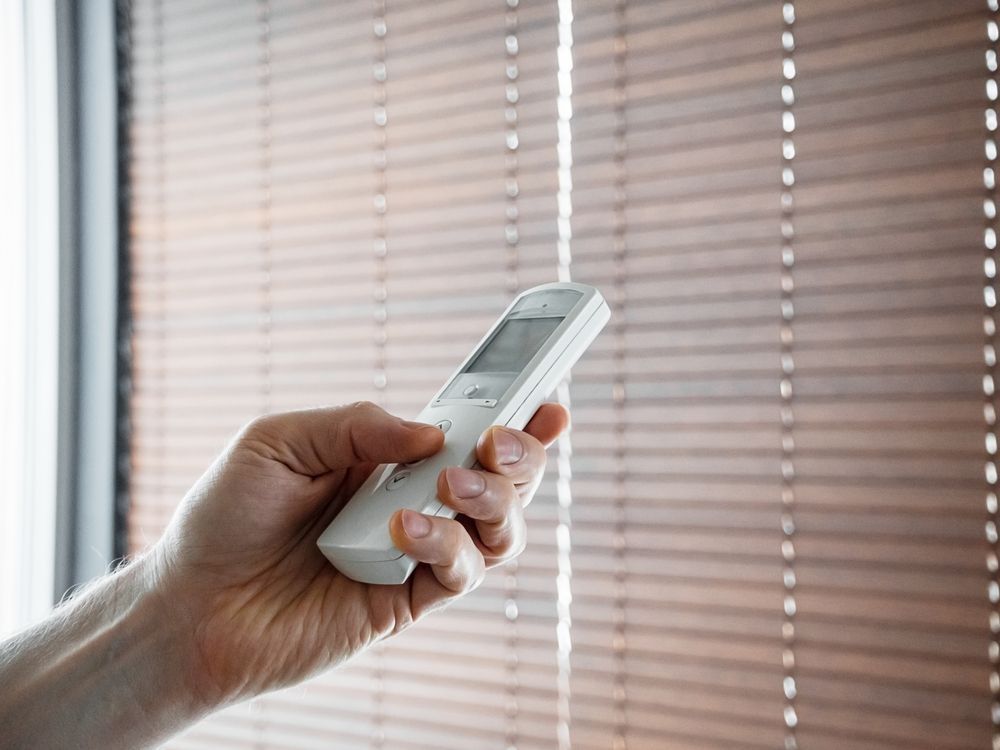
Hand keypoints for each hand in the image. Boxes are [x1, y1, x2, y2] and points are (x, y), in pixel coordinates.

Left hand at [150, 400, 568, 709]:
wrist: (190, 605)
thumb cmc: (227, 516)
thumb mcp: (280, 441)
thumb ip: (357, 425)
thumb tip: (433, 434)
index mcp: (388, 458)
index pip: (468, 433)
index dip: (515, 417)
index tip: (548, 398)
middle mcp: (413, 503)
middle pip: (503, 479)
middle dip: (521, 455)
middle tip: (499, 441)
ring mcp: (413, 554)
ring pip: (499, 529)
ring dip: (493, 499)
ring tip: (451, 485)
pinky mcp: (406, 601)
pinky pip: (459, 573)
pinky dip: (446, 546)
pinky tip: (405, 529)